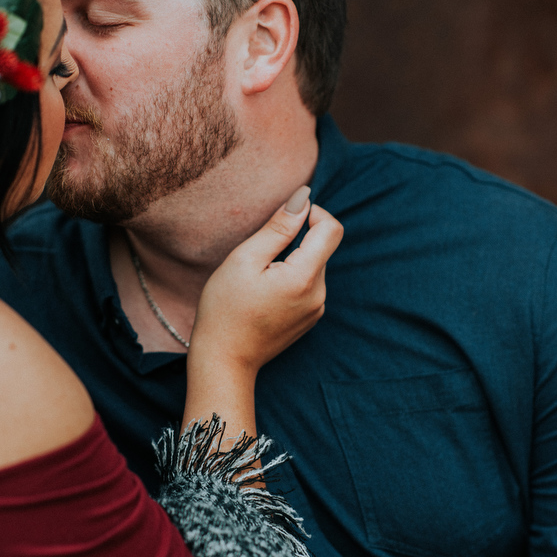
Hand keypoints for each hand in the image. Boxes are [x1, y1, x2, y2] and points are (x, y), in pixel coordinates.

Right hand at [190, 187, 342, 377]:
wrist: (224, 360)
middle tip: (258, 258)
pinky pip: (308, 286)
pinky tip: (264, 295)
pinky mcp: (310, 319)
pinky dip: (291, 279)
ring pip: (314, 266)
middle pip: (321, 248)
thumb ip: (279, 226)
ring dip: (292, 260)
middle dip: (295, 241)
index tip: (286, 217)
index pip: (332, 229)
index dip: (313, 213)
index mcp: (304, 278)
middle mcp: (319, 295)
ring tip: (258, 280)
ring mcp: (316, 310)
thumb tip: (304, 196)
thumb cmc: (225, 309)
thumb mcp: (245, 259)